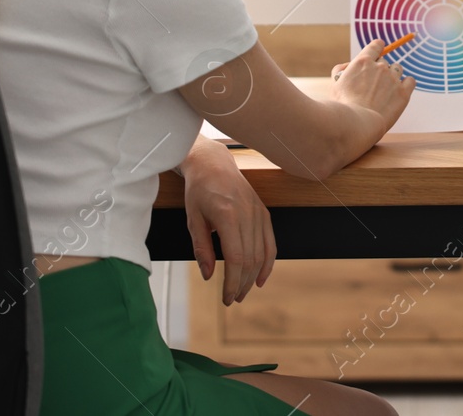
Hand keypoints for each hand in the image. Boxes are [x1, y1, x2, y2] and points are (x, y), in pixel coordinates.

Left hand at [179, 137, 274, 304]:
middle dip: (242, 284)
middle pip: (250, 259)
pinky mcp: (264, 212)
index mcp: (228, 215)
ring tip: (242, 292)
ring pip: (262, 254)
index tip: (225, 298)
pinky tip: (261, 278)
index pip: (236, 258)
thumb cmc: (199, 190)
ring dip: (254, 277)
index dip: (232, 282)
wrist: (214, 164)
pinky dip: (268, 263)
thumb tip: (208, 276)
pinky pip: (270, 243)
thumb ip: (201, 248)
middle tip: (231, 299)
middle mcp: (247, 214)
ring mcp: (258, 212)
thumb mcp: (192, 219)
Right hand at [329, 39, 416, 140]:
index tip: (379, 50)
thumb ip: (342, 69)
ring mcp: (393, 79)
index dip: (378, 47)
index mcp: (363, 61)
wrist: (357, 123)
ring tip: (386, 91)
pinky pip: (411, 81)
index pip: (376, 45)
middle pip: (385, 62)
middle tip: (374, 86)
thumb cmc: (343, 105)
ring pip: (398, 69)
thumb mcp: (336, 83)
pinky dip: (407, 83)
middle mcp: (380, 66)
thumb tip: (350, 64)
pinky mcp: (403, 92)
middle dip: (380, 71)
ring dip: (393, 76)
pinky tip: (401, 91)